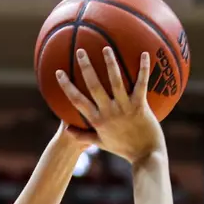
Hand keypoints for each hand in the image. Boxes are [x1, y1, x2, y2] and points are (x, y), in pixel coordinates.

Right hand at [54, 46, 166, 164]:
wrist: (145, 156)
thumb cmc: (123, 148)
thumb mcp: (101, 143)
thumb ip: (83, 135)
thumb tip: (67, 130)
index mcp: (97, 120)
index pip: (77, 101)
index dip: (67, 86)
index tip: (59, 72)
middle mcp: (109, 112)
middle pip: (94, 86)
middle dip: (86, 67)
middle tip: (80, 51)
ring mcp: (124, 108)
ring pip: (116, 81)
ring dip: (110, 63)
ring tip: (106, 48)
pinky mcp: (140, 106)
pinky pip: (141, 84)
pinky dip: (143, 69)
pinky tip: (145, 54)